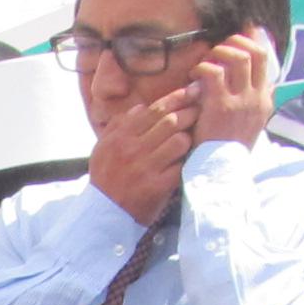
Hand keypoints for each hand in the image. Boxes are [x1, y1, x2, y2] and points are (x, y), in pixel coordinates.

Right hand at [84, 87, 195, 223]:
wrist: (104, 213)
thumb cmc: (105, 177)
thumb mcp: (102, 148)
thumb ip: (119, 125)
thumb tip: (140, 107)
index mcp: (120, 137)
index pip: (154, 110)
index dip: (176, 98)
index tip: (191, 90)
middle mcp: (133, 150)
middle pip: (170, 122)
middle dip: (189, 112)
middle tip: (200, 108)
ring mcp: (145, 169)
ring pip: (178, 142)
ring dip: (188, 138)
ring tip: (192, 137)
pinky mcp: (156, 187)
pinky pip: (180, 166)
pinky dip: (187, 161)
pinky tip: (190, 159)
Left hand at [189, 29, 278, 150]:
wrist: (222, 171)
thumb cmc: (228, 148)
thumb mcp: (250, 124)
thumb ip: (253, 101)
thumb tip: (258, 81)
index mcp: (264, 100)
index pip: (265, 58)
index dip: (250, 40)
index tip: (235, 37)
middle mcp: (257, 97)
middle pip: (254, 52)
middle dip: (233, 43)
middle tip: (216, 51)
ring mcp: (241, 101)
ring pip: (238, 57)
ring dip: (218, 53)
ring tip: (204, 64)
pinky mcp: (222, 107)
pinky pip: (215, 73)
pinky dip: (203, 69)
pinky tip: (194, 78)